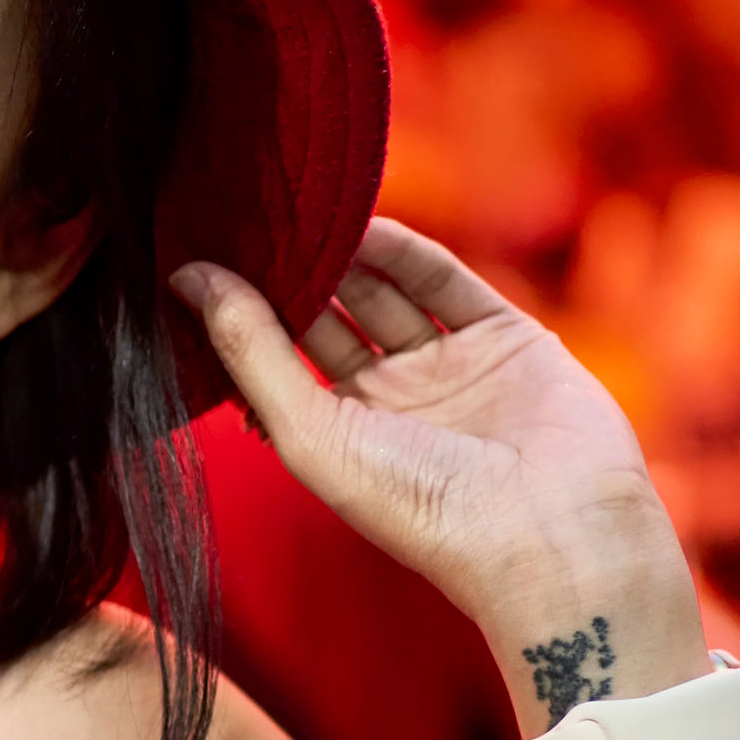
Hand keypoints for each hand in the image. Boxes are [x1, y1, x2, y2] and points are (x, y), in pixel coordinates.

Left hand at [172, 220, 698, 715]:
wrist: (550, 533)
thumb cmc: (420, 507)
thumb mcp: (310, 431)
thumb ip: (252, 354)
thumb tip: (189, 280)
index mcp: (339, 435)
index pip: (280, 356)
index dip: (244, 309)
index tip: (197, 253)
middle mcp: (392, 401)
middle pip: (330, 316)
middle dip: (292, 270)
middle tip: (246, 214)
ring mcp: (450, 367)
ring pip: (384, 293)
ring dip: (343, 252)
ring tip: (296, 206)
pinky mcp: (506, 338)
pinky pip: (446, 282)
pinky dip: (405, 251)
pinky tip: (361, 220)